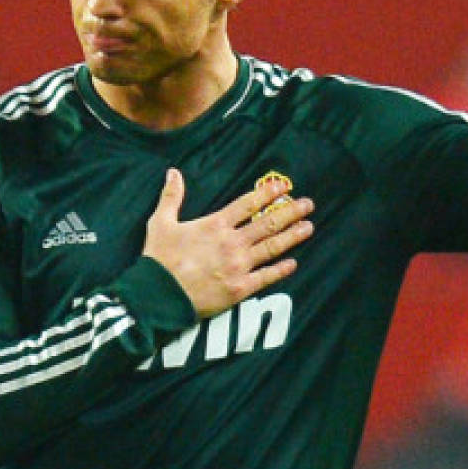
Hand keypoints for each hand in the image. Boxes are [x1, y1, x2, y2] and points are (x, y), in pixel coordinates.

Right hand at [143, 168, 313, 318]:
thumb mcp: (160, 223)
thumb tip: (173, 172)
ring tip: (309, 227)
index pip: (248, 204)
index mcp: (215, 225)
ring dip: (292, 236)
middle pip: (267, 223)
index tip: (283, 186)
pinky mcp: (240, 288)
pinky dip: (281, 270)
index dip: (267, 193)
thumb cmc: (159, 259)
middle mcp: (232, 243)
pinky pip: (266, 277)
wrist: (158, 296)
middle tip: (308, 204)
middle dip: (290, 212)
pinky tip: (293, 263)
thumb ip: (171, 197)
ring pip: (272, 247)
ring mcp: (238, 266)